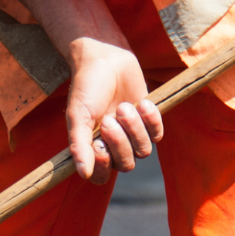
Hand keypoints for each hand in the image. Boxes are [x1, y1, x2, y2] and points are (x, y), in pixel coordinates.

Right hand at [64, 37, 162, 183]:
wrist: (105, 59)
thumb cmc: (87, 88)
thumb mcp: (77, 116)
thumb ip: (79, 146)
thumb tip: (82, 174)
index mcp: (94, 148)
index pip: (101, 176)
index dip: (103, 166)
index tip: (97, 146)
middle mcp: (114, 146)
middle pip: (126, 165)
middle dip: (119, 142)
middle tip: (108, 119)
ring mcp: (133, 134)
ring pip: (143, 151)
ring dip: (134, 128)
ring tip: (123, 106)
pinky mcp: (149, 121)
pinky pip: (157, 134)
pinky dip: (151, 119)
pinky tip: (142, 102)